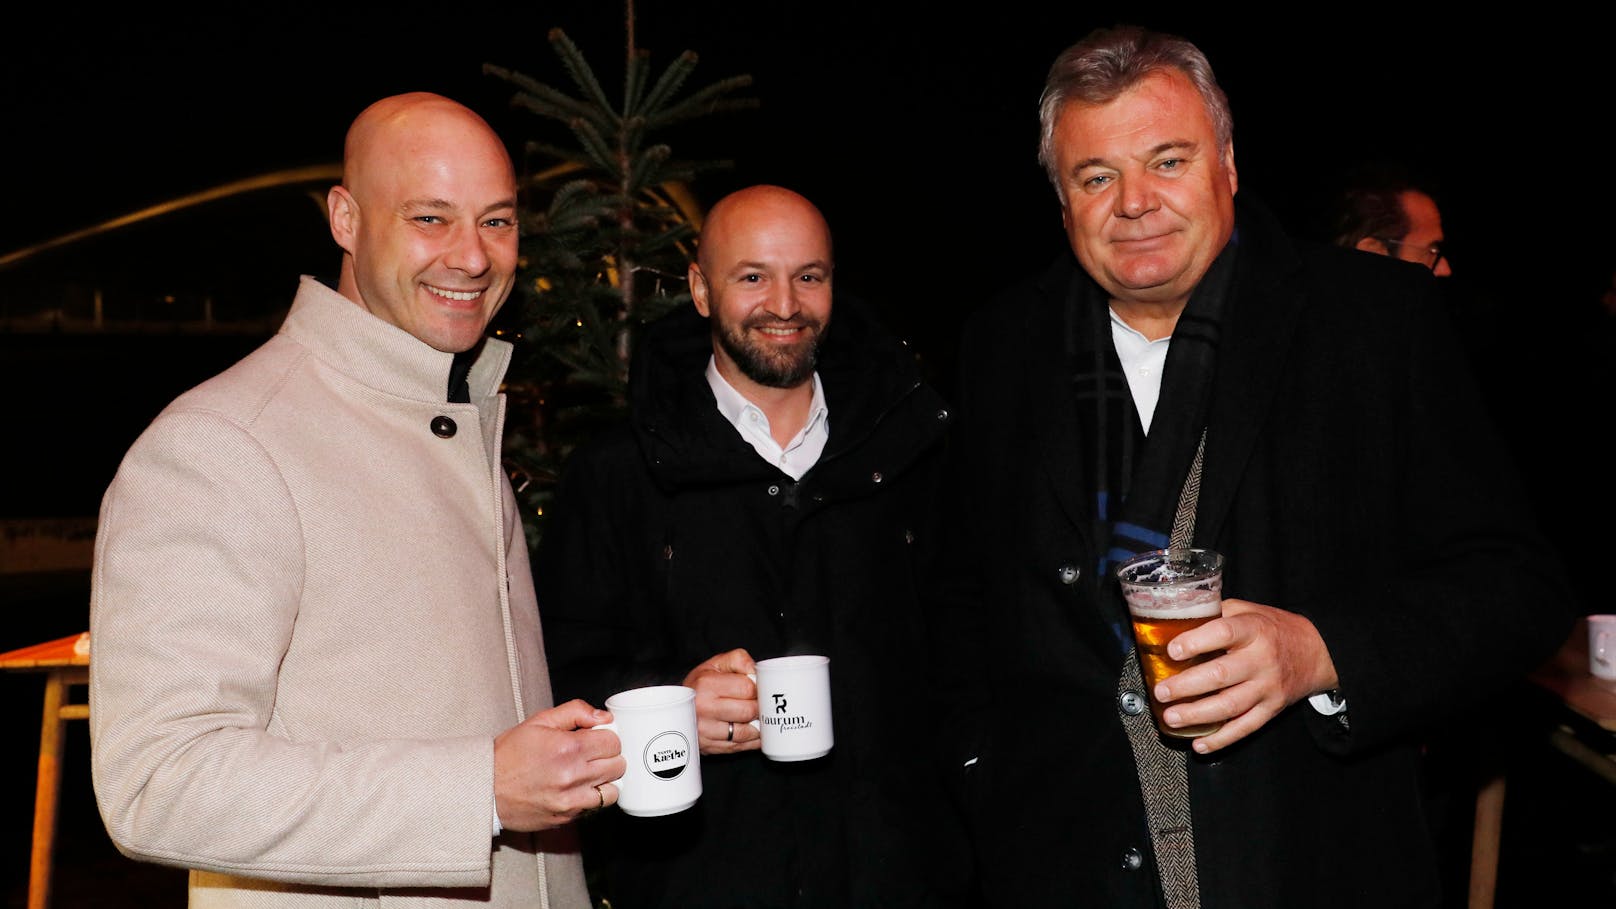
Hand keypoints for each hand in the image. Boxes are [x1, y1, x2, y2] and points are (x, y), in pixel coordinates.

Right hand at [493, 699, 624, 830]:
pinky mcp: (566, 818)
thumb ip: (575, 712)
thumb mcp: (539, 721)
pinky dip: (591, 798)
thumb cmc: (509, 755)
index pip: (613, 742)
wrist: (485, 789)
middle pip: (618, 766)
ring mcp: (570, 800)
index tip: (597, 739)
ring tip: (589, 774)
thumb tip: (603, 717)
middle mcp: (572, 776)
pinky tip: (577, 789)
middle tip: (594, 755)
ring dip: (605, 781)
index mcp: (568, 748)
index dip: (607, 738)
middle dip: (609, 757)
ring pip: (613, 791)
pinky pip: (595, 808)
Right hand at [681, 648, 760, 753]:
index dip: (758, 688)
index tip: (759, 689)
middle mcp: (704, 709)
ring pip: (746, 733)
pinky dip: (752, 740)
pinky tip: (754, 731)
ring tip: (758, 717)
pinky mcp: (710, 747)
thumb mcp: (717, 663)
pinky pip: (741, 747)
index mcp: (706, 685)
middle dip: (760, 707)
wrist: (678, 707)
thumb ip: (739, 660)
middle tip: (760, 703)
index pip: (747, 688)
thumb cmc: (702, 683)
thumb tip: (756, 673)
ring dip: (758, 726)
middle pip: (748, 711)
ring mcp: (706, 731)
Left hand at [1153, 598, 1339, 754]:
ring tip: (1171, 717)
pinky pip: (1245, 728)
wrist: (1317, 652)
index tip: (1172, 651)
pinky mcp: (1272, 709)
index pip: (1223, 633)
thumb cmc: (1273, 629)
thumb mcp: (1248, 610)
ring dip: (1197, 715)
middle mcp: (1261, 660)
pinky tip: (1199, 744)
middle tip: (1161, 692)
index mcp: (1254, 629)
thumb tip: (1175, 618)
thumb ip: (1216, 613)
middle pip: (1221, 675)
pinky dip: (1221, 739)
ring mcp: (1267, 688)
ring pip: (1230, 706)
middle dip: (1186, 686)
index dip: (1196, 642)